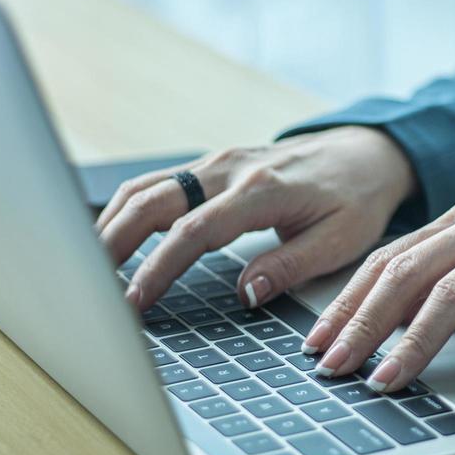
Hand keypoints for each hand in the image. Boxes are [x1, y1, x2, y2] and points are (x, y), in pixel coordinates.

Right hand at [95, 127, 416, 309]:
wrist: (367, 152)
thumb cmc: (357, 198)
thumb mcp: (342, 240)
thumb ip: (291, 267)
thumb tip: (244, 295)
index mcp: (263, 191)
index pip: (194, 232)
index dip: (158, 269)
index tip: (133, 302)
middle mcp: (232, 169)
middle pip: (153, 201)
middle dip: (112, 242)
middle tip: (87, 285)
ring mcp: (218, 162)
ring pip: (147, 187)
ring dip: (112, 224)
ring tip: (89, 267)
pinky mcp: (213, 165)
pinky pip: (159, 183)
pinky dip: (129, 209)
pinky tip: (114, 238)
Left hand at [302, 197, 454, 405]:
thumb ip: (438, 280)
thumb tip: (378, 329)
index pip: (386, 261)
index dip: (346, 302)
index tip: (316, 342)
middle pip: (408, 274)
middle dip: (365, 324)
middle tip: (336, 366)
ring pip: (454, 295)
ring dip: (415, 344)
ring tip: (388, 381)